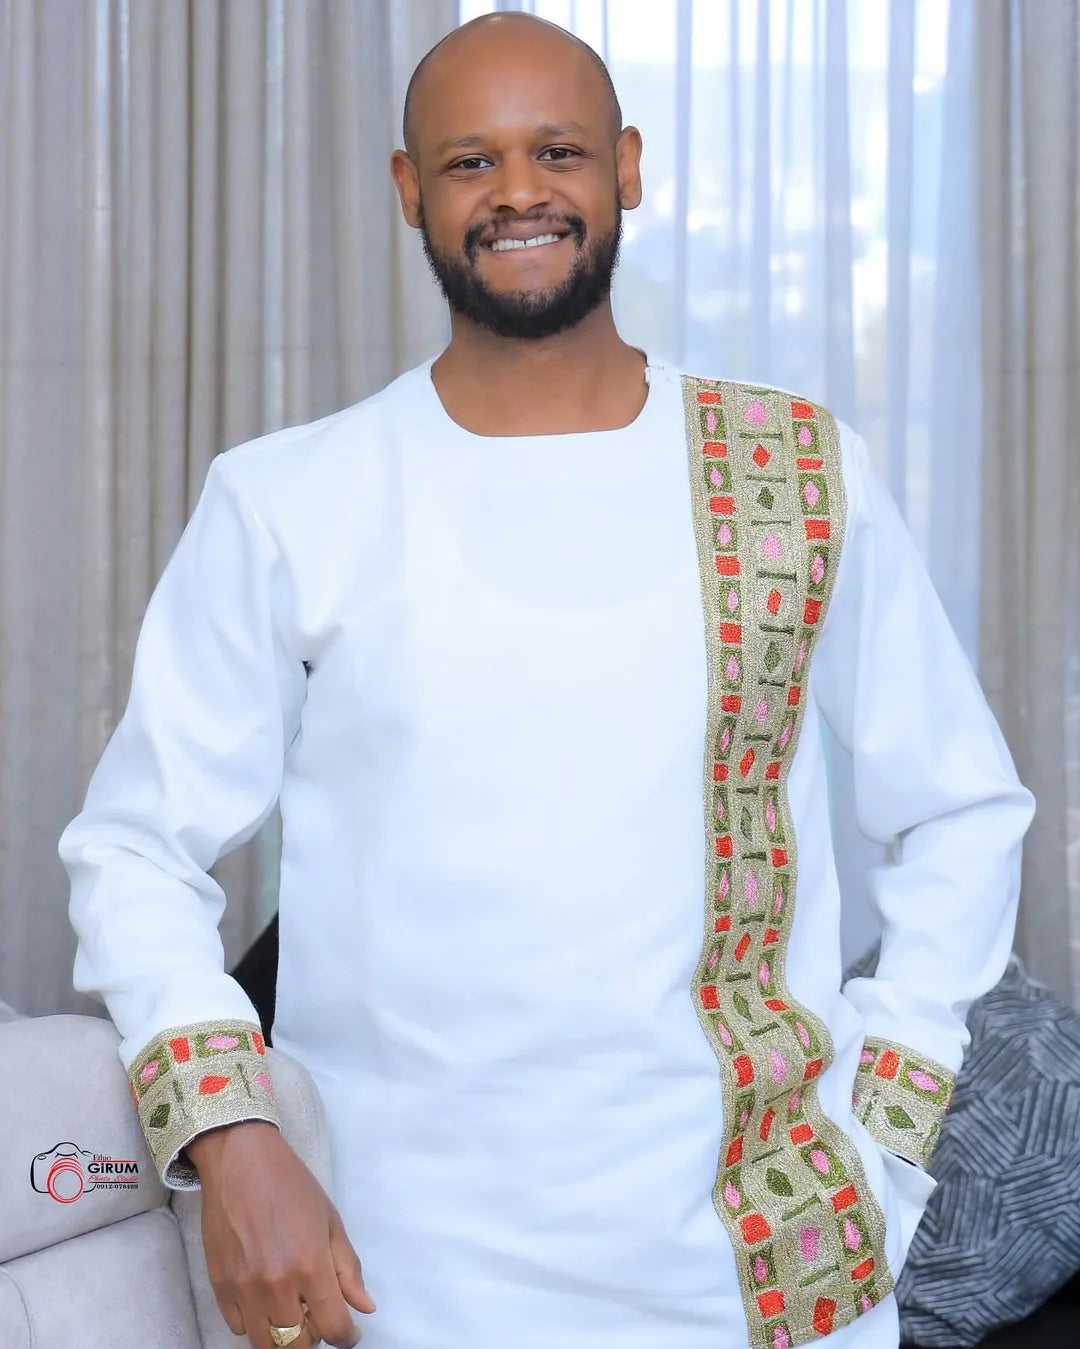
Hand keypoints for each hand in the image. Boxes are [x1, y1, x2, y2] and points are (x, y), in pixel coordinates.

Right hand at [185, 1120, 374, 1347]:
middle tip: (319, 1317)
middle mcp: (277, 1284)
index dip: (347, 1336)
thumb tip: (365, 1308)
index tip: (349, 1332)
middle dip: (315, 1337)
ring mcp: (244, 1288)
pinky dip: (256, 1324)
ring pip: (267, 1345)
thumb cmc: (291, 1185)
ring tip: (294, 1313)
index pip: (334, 1328)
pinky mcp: (219, 1286)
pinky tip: (266, 1302)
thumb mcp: (330, 1221)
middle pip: (299, 1346)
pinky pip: (238, 1328)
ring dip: (285, 1337)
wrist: (241, 1161)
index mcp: (311, 1266)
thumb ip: (348, 1269)